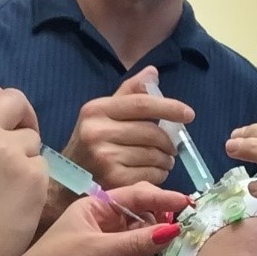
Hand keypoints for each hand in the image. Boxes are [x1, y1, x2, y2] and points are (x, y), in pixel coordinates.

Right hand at [0, 76, 48, 255]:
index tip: (1, 122)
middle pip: (15, 98)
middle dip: (21, 118)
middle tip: (16, 146)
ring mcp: (9, 152)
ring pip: (33, 138)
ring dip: (26, 157)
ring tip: (4, 189)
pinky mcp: (33, 176)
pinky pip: (42, 167)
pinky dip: (34, 183)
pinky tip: (14, 205)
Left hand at [0, 182, 190, 255]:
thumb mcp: (94, 249)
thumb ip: (134, 241)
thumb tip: (174, 230)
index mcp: (95, 206)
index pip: (135, 195)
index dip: (161, 198)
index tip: (188, 204)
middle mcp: (106, 222)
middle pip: (144, 213)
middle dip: (166, 216)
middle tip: (194, 224)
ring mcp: (111, 247)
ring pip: (145, 236)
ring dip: (164, 237)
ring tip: (190, 240)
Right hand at [63, 66, 194, 188]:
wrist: (67, 183)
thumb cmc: (90, 144)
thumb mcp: (102, 114)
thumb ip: (129, 93)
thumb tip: (153, 72)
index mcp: (96, 110)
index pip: (142, 104)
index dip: (169, 107)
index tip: (189, 114)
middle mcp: (98, 132)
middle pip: (152, 133)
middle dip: (170, 141)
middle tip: (172, 147)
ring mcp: (105, 158)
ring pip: (154, 155)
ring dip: (166, 160)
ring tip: (162, 161)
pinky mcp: (114, 181)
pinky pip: (152, 175)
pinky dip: (160, 174)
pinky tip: (153, 173)